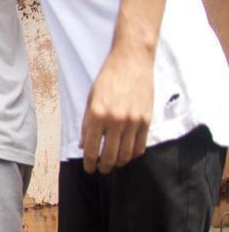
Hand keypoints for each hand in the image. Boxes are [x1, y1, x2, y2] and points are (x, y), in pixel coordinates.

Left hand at [79, 48, 152, 173]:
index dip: (89, 163)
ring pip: (127, 154)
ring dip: (119, 162)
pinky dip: (133, 154)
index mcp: (97, 114)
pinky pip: (140, 146)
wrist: (131, 62)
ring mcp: (133, 121)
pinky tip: (127, 154)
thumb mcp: (90, 99)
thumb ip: (87, 124)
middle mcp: (115, 120)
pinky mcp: (147, 120)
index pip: (92, 148)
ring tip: (114, 163)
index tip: (89, 169)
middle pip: (110, 156)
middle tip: (101, 169)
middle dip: (104, 167)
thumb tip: (83, 146)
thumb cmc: (108, 79)